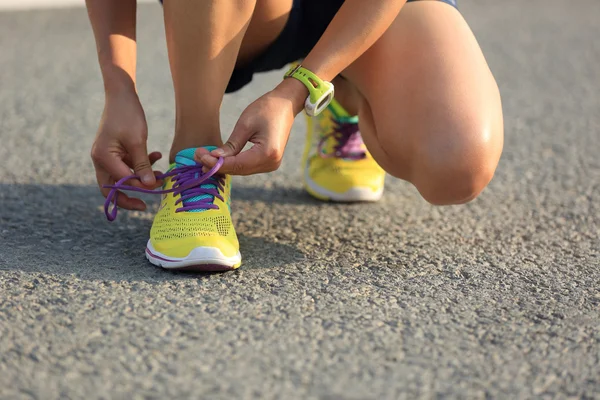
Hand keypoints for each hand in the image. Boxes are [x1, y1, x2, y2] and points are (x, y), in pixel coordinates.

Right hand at [91, 90, 161, 210]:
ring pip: (123, 176)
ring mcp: (107, 156)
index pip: (119, 183)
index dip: (137, 190)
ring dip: (141, 176)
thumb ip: (143, 166)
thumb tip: (149, 187)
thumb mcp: (138, 142)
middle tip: (145, 205)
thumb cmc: (128, 115)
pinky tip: (156, 157)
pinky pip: (127, 165)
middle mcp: (101, 159)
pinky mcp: (115, 151)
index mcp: (103, 158)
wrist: (122, 94)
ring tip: (160, 174)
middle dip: (129, 196)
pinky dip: (141, 164)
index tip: (154, 193)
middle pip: (112, 188)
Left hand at [195, 79, 307, 174]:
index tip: (199, 156)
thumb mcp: (245, 124)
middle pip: (238, 170)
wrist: (286, 105)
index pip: (236, 164)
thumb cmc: (266, 109)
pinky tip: (218, 158)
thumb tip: (214, 158)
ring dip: (223, 165)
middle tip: (197, 156)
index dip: (216, 163)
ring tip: (204, 157)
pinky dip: (233, 164)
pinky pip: (247, 167)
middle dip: (217, 165)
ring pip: (241, 170)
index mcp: (267, 153)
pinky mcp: (268, 162)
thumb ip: (230, 145)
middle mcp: (271, 163)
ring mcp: (271, 165)